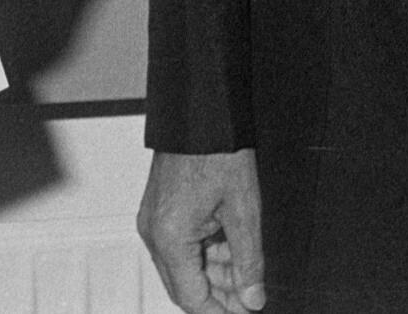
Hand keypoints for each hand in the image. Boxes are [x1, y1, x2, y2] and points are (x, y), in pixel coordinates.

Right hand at [140, 149, 265, 312]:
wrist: (201, 114)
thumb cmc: (217, 151)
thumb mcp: (243, 213)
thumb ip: (248, 263)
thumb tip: (253, 297)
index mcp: (170, 237)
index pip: (192, 298)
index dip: (221, 312)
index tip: (245, 312)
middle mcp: (154, 232)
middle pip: (184, 287)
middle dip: (218, 297)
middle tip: (249, 299)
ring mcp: (154, 221)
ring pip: (183, 268)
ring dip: (214, 275)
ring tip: (246, 274)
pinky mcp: (159, 211)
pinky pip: (179, 247)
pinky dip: (205, 255)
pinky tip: (230, 253)